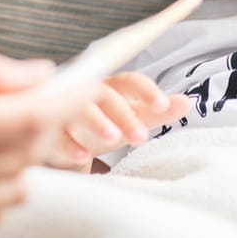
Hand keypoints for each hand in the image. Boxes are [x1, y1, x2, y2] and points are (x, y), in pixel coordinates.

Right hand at [42, 72, 188, 170]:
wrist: (62, 134)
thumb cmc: (103, 122)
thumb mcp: (130, 118)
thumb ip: (154, 111)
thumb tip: (187, 102)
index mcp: (111, 86)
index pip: (130, 81)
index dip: (147, 91)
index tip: (163, 106)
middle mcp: (87, 92)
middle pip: (105, 95)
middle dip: (123, 114)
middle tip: (141, 137)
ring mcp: (65, 109)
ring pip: (78, 109)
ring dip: (96, 122)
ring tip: (114, 140)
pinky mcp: (49, 129)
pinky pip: (56, 133)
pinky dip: (69, 145)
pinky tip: (83, 157)